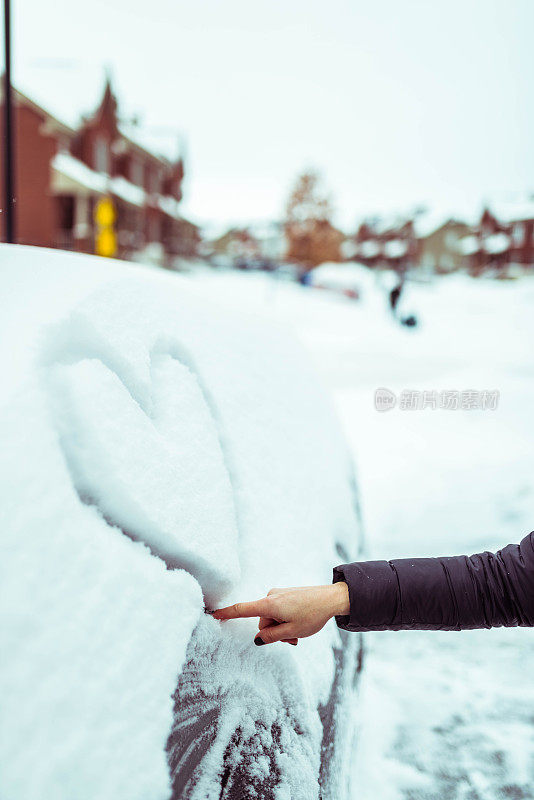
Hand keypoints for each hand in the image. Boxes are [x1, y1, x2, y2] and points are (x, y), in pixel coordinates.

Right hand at [210, 582, 349, 645]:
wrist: (331, 598)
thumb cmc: (312, 615)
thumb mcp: (291, 632)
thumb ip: (271, 637)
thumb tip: (257, 638)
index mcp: (269, 605)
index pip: (242, 609)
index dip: (226, 613)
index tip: (212, 614)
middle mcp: (271, 596)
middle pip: (262, 621)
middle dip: (274, 632)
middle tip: (293, 639)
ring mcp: (278, 594)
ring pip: (272, 618)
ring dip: (282, 628)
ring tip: (299, 633)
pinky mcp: (285, 595)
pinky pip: (279, 611)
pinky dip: (286, 621)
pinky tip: (300, 624)